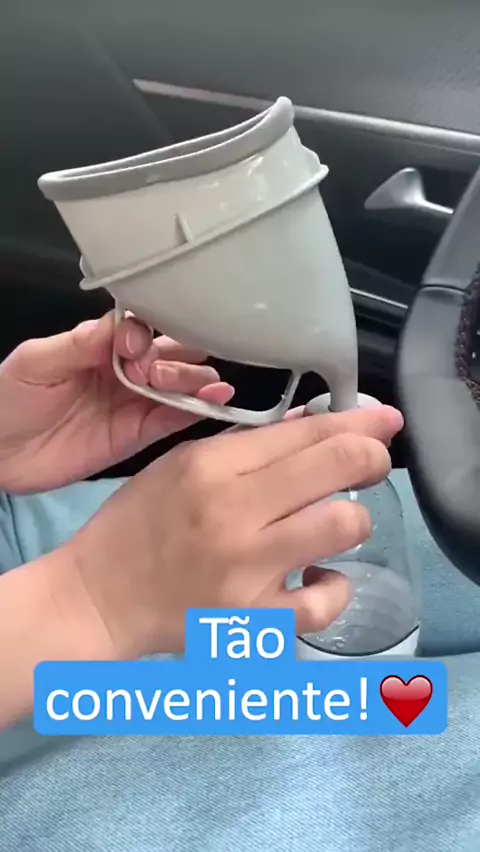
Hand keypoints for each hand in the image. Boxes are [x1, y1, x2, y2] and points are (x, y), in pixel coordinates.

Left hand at [0, 312, 232, 492]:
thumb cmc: (9, 397)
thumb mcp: (37, 360)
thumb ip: (81, 342)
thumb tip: (128, 327)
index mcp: (102, 344)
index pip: (142, 328)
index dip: (148, 334)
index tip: (135, 350)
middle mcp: (126, 370)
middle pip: (171, 354)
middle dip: (178, 357)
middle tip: (156, 374)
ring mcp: (135, 403)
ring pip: (180, 385)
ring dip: (193, 380)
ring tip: (195, 385)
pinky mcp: (139, 436)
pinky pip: (173, 420)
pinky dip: (198, 409)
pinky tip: (218, 399)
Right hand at [66, 405, 402, 658]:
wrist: (99, 599)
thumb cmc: (137, 525)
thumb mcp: (179, 464)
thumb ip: (245, 446)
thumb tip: (312, 427)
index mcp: (210, 466)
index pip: (304, 431)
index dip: (359, 421)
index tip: (384, 420)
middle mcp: (233, 513)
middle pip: (338, 466)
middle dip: (372, 457)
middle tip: (372, 462)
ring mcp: (247, 570)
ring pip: (344, 526)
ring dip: (353, 519)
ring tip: (336, 522)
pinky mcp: (253, 621)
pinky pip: (325, 603)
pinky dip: (333, 588)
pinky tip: (319, 577)